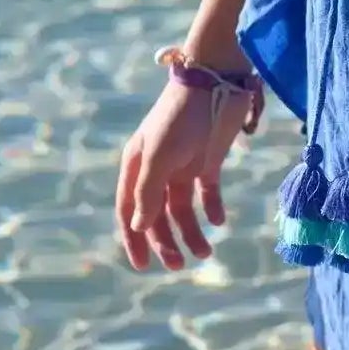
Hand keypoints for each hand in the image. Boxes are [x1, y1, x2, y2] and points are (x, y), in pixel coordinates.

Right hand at [115, 78, 252, 271]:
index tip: (143, 266)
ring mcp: (182, 165)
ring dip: (191, 232)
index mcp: (137, 166)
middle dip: (167, 242)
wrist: (216, 83)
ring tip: (206, 252)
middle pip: (157, 215)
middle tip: (181, 265)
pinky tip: (219, 221)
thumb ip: (149, 192)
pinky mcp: (207, 161)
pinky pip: (207, 193)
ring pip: (182, 209)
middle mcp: (156, 169)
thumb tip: (139, 227)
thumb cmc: (181, 117)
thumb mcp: (160, 156)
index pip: (129, 210)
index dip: (134, 239)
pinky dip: (212, 208)